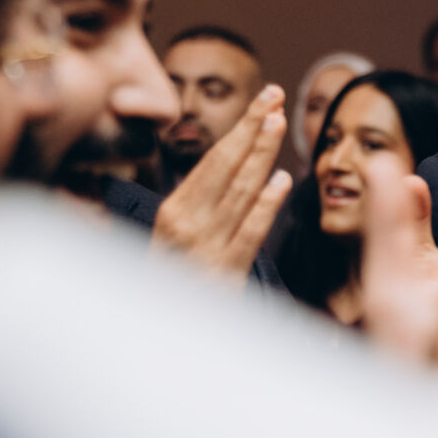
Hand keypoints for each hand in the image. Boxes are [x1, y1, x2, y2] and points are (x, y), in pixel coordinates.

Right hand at [151, 85, 291, 278]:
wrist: (156, 343)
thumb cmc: (173, 287)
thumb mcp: (178, 243)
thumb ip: (203, 209)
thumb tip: (238, 170)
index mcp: (172, 214)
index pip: (213, 162)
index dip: (241, 130)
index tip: (264, 102)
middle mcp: (184, 227)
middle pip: (225, 168)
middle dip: (252, 127)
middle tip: (275, 94)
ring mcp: (204, 251)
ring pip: (239, 194)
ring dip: (261, 156)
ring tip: (278, 123)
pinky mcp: (223, 277)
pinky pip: (248, 235)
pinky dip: (265, 207)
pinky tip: (281, 182)